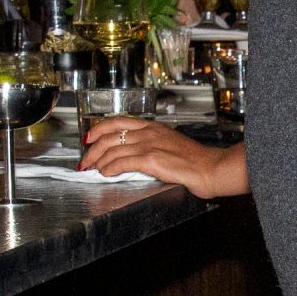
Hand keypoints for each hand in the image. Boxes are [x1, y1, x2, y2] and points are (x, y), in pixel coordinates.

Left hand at [80, 121, 248, 197]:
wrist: (211, 168)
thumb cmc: (197, 161)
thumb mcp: (171, 145)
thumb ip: (152, 146)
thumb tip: (135, 156)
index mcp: (153, 127)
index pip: (118, 122)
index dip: (99, 129)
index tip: (89, 138)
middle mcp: (148, 133)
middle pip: (109, 136)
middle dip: (92, 149)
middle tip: (85, 160)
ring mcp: (149, 145)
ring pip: (112, 150)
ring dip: (97, 161)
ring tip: (92, 170)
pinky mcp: (150, 160)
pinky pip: (120, 163)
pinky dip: (109, 168)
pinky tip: (105, 173)